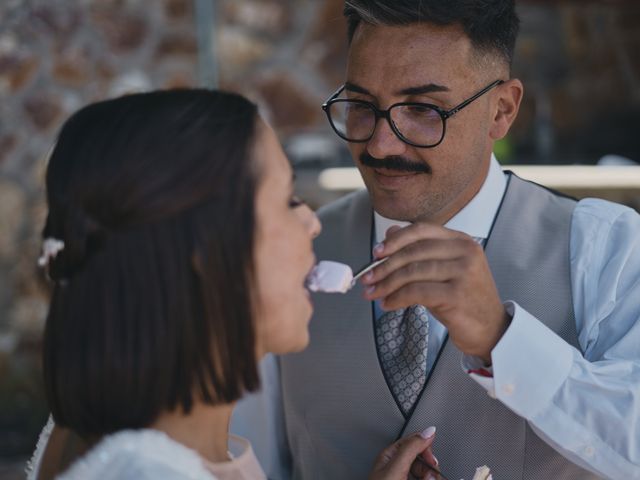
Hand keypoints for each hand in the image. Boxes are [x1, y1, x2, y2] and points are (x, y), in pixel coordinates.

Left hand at [362, 223, 509, 363]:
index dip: (395, 240)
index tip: (375, 253)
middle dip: (384, 266)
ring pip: (412, 272)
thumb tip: (389, 233)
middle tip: (366, 277)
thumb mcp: (442, 270)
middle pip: (413, 252)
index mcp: (461, 240)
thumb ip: (419, 251)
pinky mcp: (457, 295)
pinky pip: (416, 292)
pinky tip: (388, 304)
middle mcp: (465, 252)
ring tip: (373, 293)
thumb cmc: (463, 299)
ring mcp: (463, 273)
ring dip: (386, 284)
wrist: (490, 329)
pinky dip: (397, 298)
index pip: (421, 230)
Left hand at [369, 428, 438, 479]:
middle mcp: (397, 466)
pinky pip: (425, 478)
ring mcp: (402, 477)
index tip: (431, 461)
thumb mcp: (395, 467)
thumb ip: (411, 448)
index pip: (415, 440)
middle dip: (429, 469)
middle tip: (426, 478)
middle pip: (424, 459)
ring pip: (426, 472)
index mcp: (390, 454)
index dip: (426, 449)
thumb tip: (428, 431)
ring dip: (430, 477)